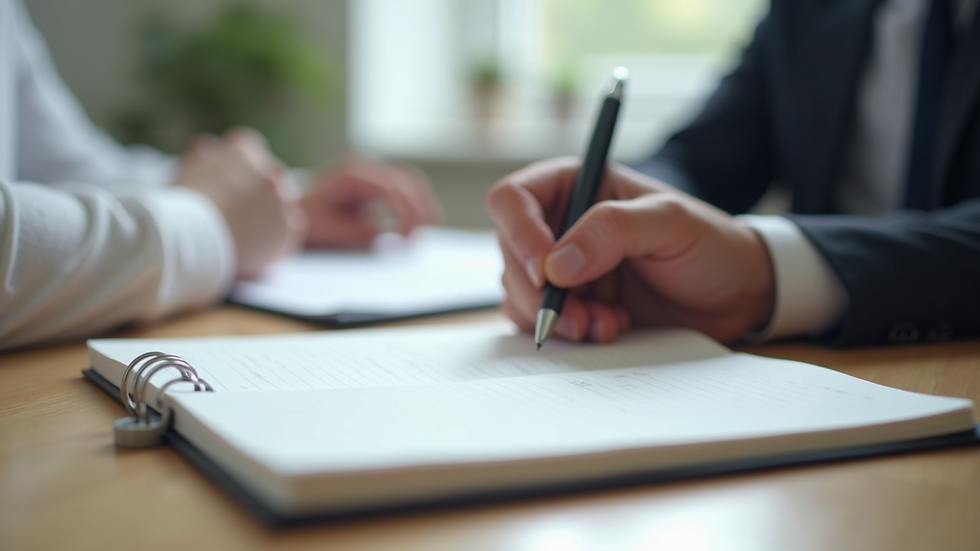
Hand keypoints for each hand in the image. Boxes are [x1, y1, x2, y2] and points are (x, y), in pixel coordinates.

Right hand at [174, 128, 305, 278]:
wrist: (188, 241)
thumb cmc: (181, 205)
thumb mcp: (186, 171)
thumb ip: (201, 155)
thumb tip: (207, 144)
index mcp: (245, 151)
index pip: (251, 149)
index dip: (237, 168)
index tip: (226, 184)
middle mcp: (269, 171)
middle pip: (270, 176)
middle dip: (257, 190)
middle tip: (237, 212)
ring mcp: (283, 201)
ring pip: (284, 202)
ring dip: (270, 213)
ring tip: (244, 230)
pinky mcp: (290, 229)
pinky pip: (291, 229)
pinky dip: (279, 236)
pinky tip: (257, 243)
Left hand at [301, 155, 442, 247]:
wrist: (287, 213)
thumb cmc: (306, 221)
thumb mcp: (332, 231)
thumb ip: (362, 233)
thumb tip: (394, 237)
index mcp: (352, 173)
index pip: (391, 188)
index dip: (406, 211)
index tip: (411, 235)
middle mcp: (364, 168)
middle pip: (404, 181)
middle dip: (420, 204)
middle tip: (431, 227)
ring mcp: (369, 175)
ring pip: (406, 183)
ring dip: (421, 203)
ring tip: (432, 224)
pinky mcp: (372, 186)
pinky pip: (399, 192)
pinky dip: (411, 206)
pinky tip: (419, 224)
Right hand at [486, 157, 775, 343]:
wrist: (736, 294)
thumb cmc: (709, 244)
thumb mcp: (670, 222)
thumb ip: (612, 230)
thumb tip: (555, 264)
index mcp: (576, 186)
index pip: (515, 198)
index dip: (519, 232)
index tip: (545, 268)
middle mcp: (559, 224)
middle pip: (510, 254)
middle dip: (538, 291)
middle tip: (577, 316)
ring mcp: (562, 268)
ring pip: (519, 292)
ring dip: (556, 316)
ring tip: (605, 322)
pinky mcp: (571, 304)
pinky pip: (539, 321)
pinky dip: (568, 332)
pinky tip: (610, 327)